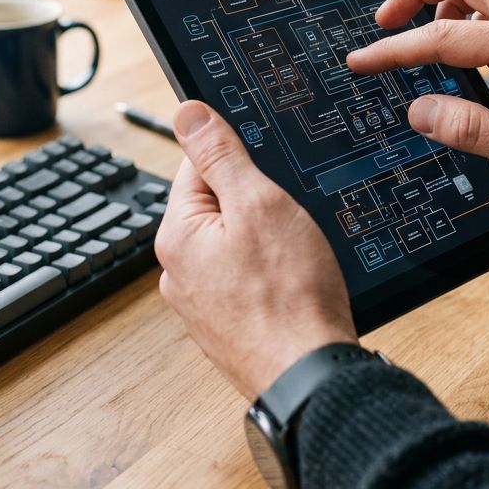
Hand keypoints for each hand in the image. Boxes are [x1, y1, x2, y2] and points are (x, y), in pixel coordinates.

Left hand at [155, 100, 357, 399]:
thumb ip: (220, 155)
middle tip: (290, 219)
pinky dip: (271, 274)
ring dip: (268, 240)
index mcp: (176, 236)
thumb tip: (186, 112)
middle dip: (257, 203)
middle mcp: (178, 273)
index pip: (198, 166)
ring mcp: (203, 304)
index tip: (270, 170)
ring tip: (296, 257)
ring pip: (237, 244)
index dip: (241, 160)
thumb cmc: (289, 296)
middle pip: (219, 205)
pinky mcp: (229, 325)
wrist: (311, 376)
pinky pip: (247, 278)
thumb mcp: (258, 203)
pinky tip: (294, 283)